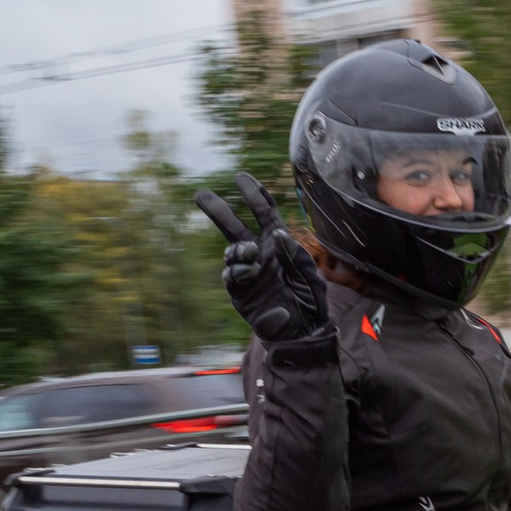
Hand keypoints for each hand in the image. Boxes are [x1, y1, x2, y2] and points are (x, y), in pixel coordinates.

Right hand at [194, 172, 331, 344]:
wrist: (304, 332)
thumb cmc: (310, 301)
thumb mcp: (309, 274)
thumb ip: (293, 254)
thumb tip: (276, 232)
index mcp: (278, 244)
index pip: (264, 214)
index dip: (254, 195)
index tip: (241, 178)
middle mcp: (259, 254)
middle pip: (234, 227)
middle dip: (217, 210)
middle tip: (200, 195)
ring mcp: (248, 273)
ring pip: (231, 251)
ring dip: (237, 248)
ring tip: (249, 252)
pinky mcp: (240, 292)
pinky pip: (231, 276)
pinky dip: (238, 270)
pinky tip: (251, 270)